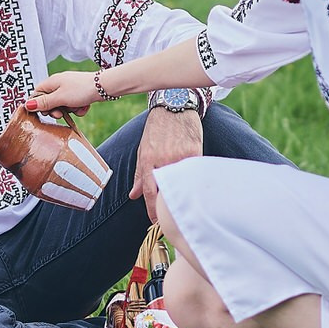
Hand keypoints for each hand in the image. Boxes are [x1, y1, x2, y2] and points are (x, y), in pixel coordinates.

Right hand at [28, 70, 100, 115]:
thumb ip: (44, 102)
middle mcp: (59, 84)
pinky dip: (78, 108)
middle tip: (61, 113)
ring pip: (63, 105)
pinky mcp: (79, 93)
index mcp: (52, 82)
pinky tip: (84, 107)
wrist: (104, 87)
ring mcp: (70, 88)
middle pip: (50, 101)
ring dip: (69, 110)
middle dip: (56, 109)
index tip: (46, 112)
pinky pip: (74, 105)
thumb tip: (27, 105)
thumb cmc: (81, 90)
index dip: (39, 104)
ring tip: (77, 108)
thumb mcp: (60, 98)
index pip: (37, 93)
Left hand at [130, 104, 202, 224]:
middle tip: (169, 219)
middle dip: (167, 207)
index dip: (152, 209)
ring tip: (182, 206)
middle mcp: (163, 159)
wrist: (174, 105)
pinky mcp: (195, 152)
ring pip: (182, 183)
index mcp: (148, 160)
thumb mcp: (143, 149)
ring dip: (181, 195)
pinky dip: (193, 181)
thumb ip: (140, 173)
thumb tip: (133, 195)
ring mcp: (180, 156)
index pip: (150, 191)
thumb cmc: (157, 128)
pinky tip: (194, 188)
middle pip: (166, 191)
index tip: (155, 221)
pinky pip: (194, 173)